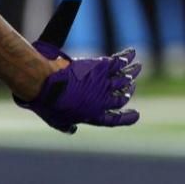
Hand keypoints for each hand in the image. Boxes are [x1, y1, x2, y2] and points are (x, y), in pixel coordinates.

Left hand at [15, 47, 142, 133]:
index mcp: (93, 115)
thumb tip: (73, 130)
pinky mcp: (100, 67)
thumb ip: (67, 126)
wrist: (46, 84)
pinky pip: (117, 62)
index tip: (136, 115)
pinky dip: (125, 57)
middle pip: (121, 98)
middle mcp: (102, 101)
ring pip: (123, 79)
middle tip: (131, 87)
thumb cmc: (49, 104)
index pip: (115, 120)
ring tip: (138, 67)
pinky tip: (130, 53)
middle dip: (128, 92)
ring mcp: (103, 83)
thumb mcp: (57, 121)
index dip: (127, 118)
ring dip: (132, 72)